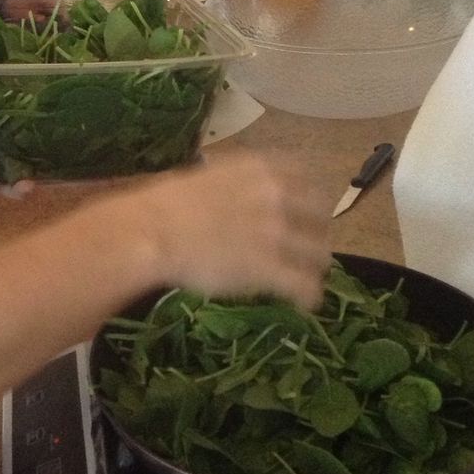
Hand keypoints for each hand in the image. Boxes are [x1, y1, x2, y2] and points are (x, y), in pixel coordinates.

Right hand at [110, 150, 332, 310]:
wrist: (153, 229)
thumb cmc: (168, 201)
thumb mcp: (212, 174)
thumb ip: (240, 181)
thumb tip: (244, 191)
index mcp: (264, 168)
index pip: (309, 181)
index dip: (312, 201)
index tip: (308, 213)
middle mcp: (279, 195)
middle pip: (320, 217)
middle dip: (318, 233)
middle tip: (309, 248)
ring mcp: (278, 233)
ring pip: (318, 253)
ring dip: (316, 267)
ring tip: (309, 278)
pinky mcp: (270, 267)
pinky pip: (303, 285)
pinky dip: (309, 296)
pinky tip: (306, 304)